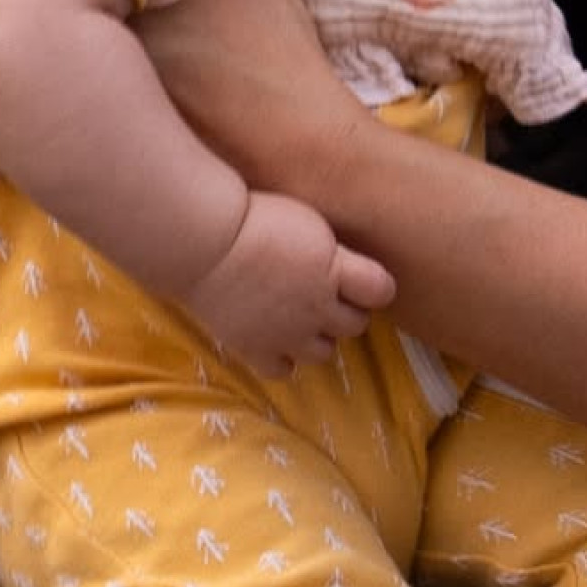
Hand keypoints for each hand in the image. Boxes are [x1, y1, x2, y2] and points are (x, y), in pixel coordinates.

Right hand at [187, 188, 394, 377]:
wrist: (205, 241)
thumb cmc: (252, 216)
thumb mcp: (307, 223)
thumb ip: (333, 251)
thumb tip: (348, 263)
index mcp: (334, 270)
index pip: (381, 291)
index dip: (374, 286)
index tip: (362, 279)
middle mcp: (318, 308)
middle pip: (355, 325)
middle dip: (347, 312)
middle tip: (326, 295)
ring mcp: (287, 334)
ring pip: (324, 353)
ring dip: (319, 337)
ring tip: (300, 317)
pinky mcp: (256, 349)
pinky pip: (283, 371)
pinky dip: (283, 359)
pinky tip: (273, 337)